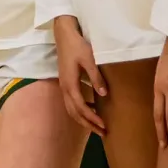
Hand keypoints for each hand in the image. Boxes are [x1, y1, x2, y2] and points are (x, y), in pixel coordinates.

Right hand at [52, 16, 106, 135]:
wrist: (64, 35)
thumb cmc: (77, 46)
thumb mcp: (89, 60)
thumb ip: (96, 77)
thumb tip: (103, 95)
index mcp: (70, 84)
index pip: (80, 107)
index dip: (92, 118)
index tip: (104, 126)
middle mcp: (65, 88)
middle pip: (74, 112)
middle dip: (88, 124)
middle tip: (102, 133)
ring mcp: (63, 86)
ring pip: (71, 109)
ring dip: (83, 119)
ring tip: (97, 126)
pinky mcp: (65, 83)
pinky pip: (71, 102)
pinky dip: (80, 110)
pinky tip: (91, 110)